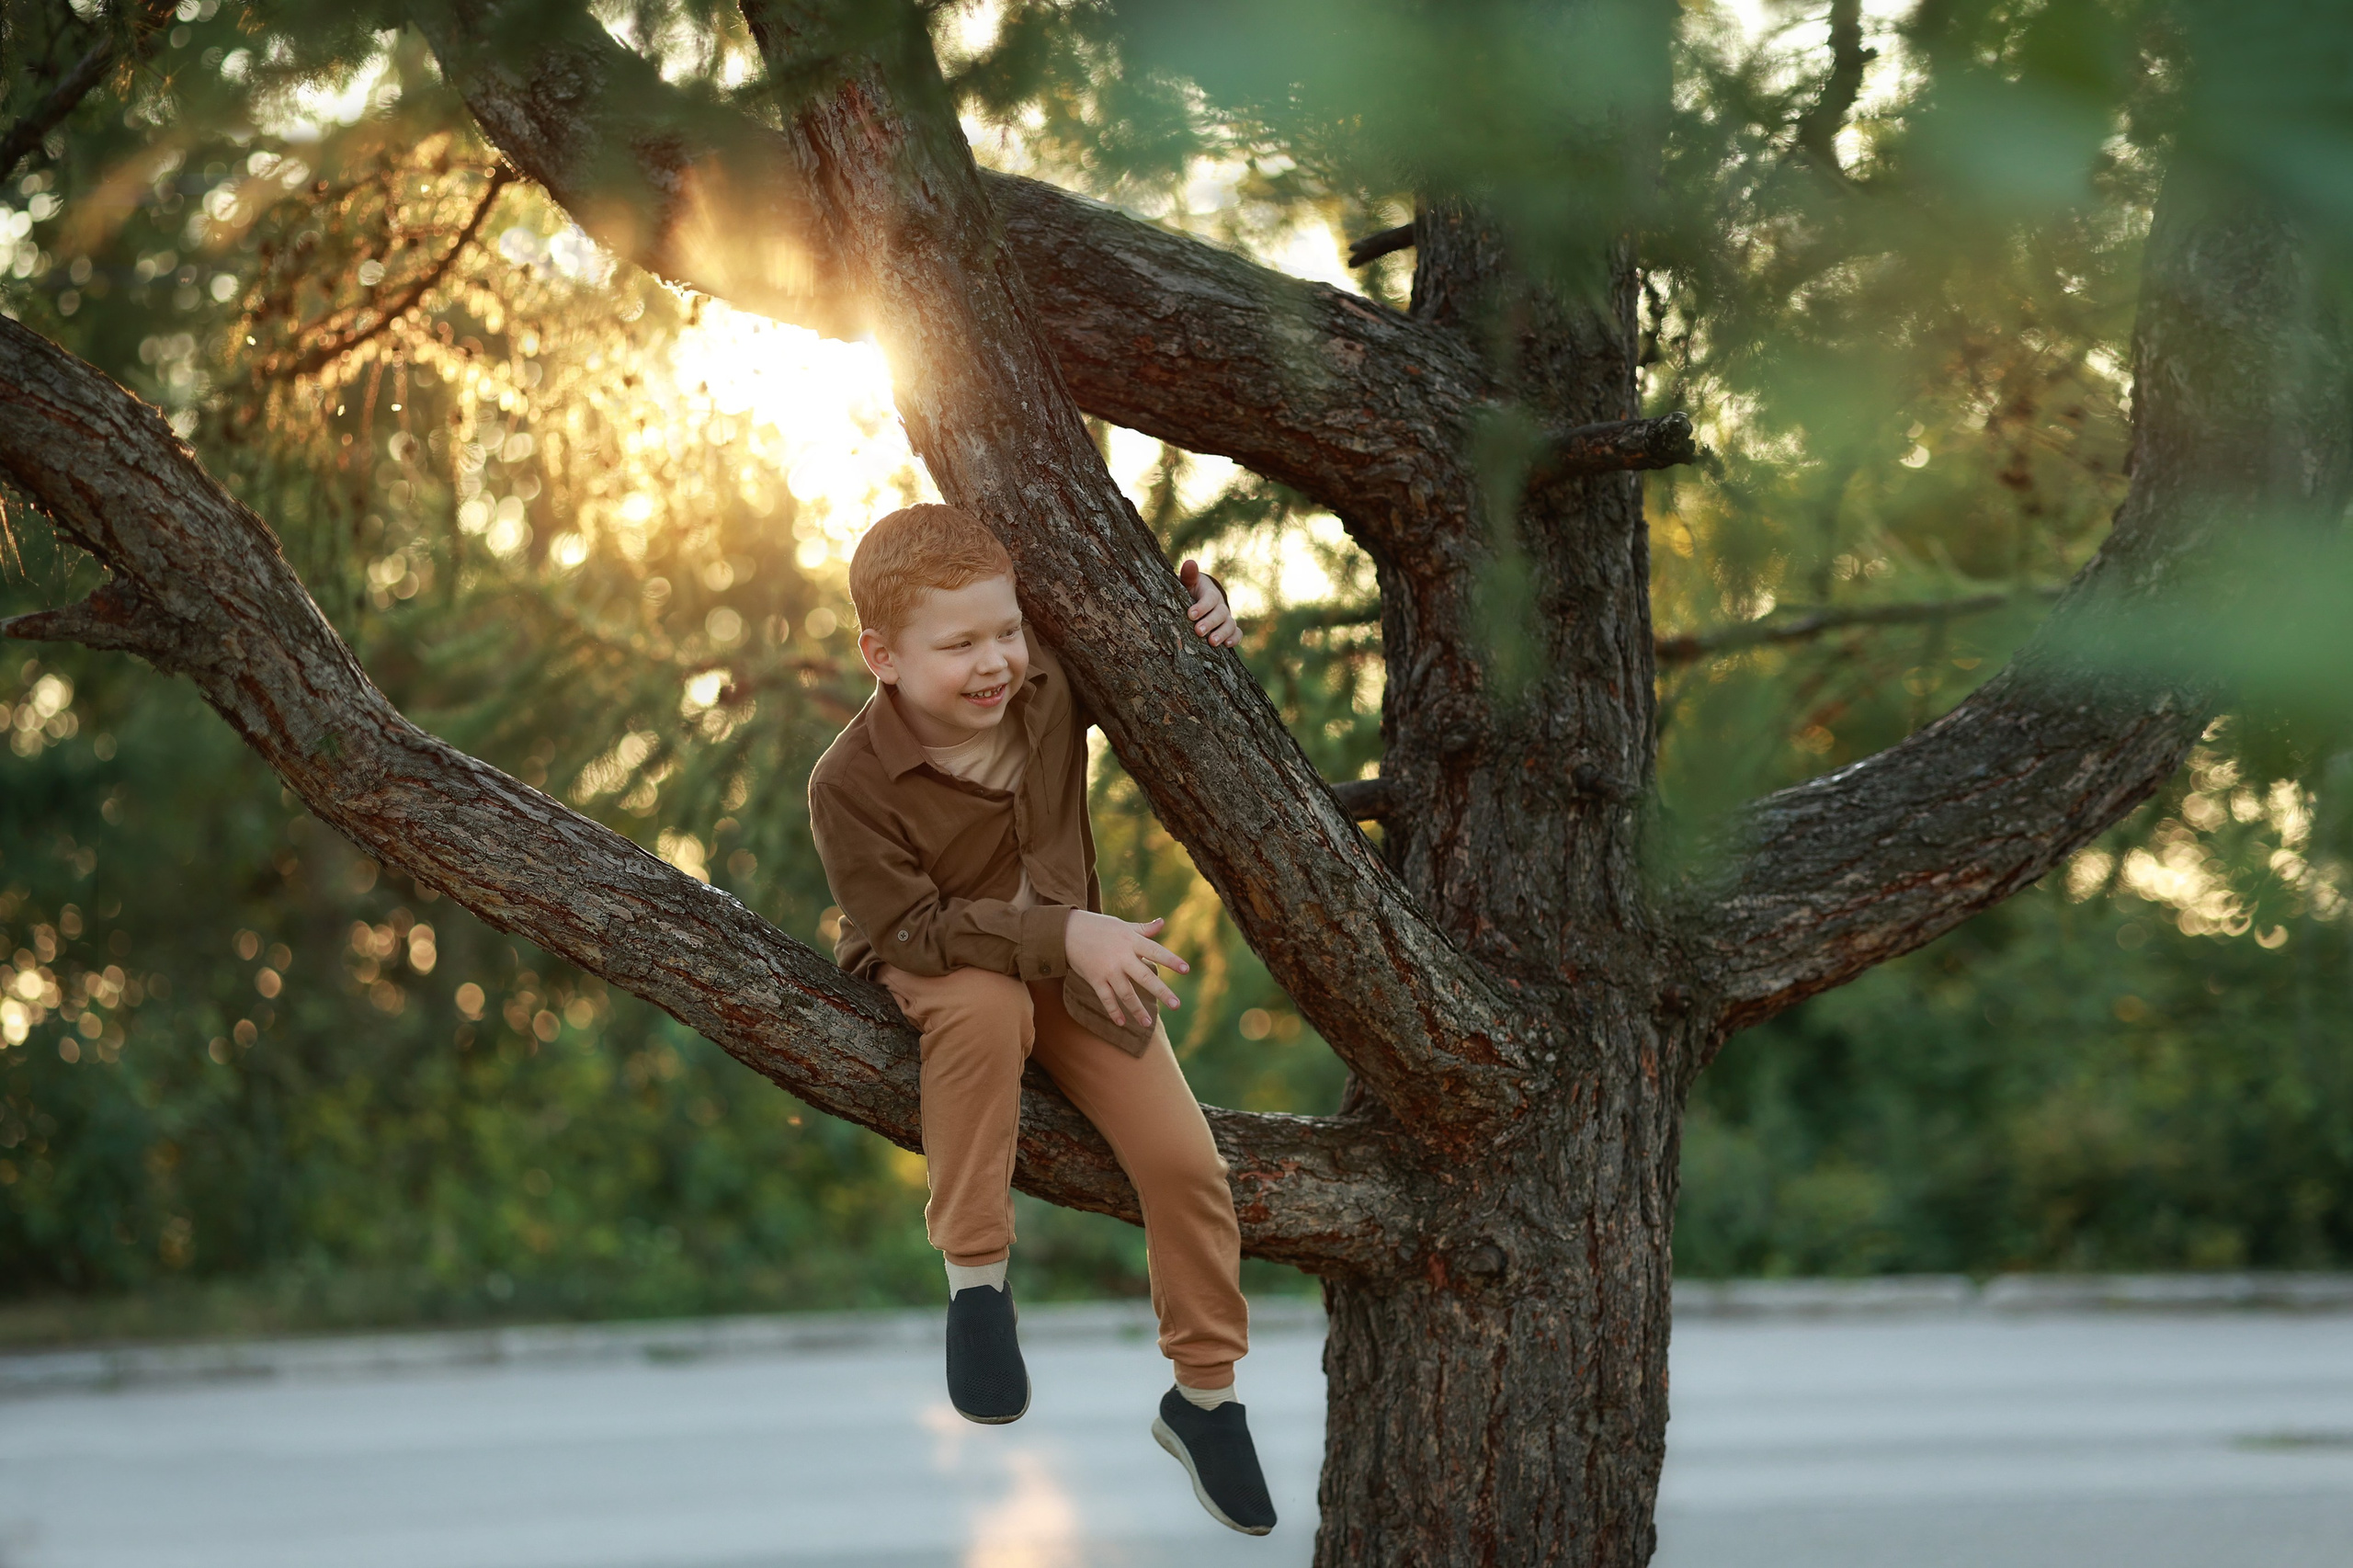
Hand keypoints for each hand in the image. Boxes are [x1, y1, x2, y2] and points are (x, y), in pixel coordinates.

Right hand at [1065, 910, 1187, 1026]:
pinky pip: (1106, 998)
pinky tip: (1122, 1023)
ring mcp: (1108, 970)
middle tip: (1177, 1005)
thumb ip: (1143, 928)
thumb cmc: (1099, 927)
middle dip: (1161, 992)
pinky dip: (1113, 1011)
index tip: (1186, 969)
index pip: (1156, 951)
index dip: (1171, 960)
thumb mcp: (1122, 925)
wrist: (1067, 931)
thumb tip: (1163, 922)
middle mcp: (1121, 956)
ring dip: (1137, 1009)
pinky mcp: (1094, 979)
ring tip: (1148, 1024)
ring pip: (1126, 993)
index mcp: (1131, 941)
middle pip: (1145, 977)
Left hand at [1179, 558, 1239, 647]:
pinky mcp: (1230, 628)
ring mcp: (1226, 618)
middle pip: (1220, 613)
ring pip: (1230, 625)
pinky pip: (1237, 633)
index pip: (1210, 599)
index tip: (1190, 614)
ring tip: (1212, 642)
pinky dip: (1235, 639)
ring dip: (1222, 633)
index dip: (1202, 607)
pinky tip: (1227, 645)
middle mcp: (1220, 606)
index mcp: (1210, 593)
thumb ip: (1189, 575)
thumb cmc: (1192, 591)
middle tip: (1198, 631)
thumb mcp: (1189, 583)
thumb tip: (1190, 563)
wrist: (1200, 599)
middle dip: (1210, 623)